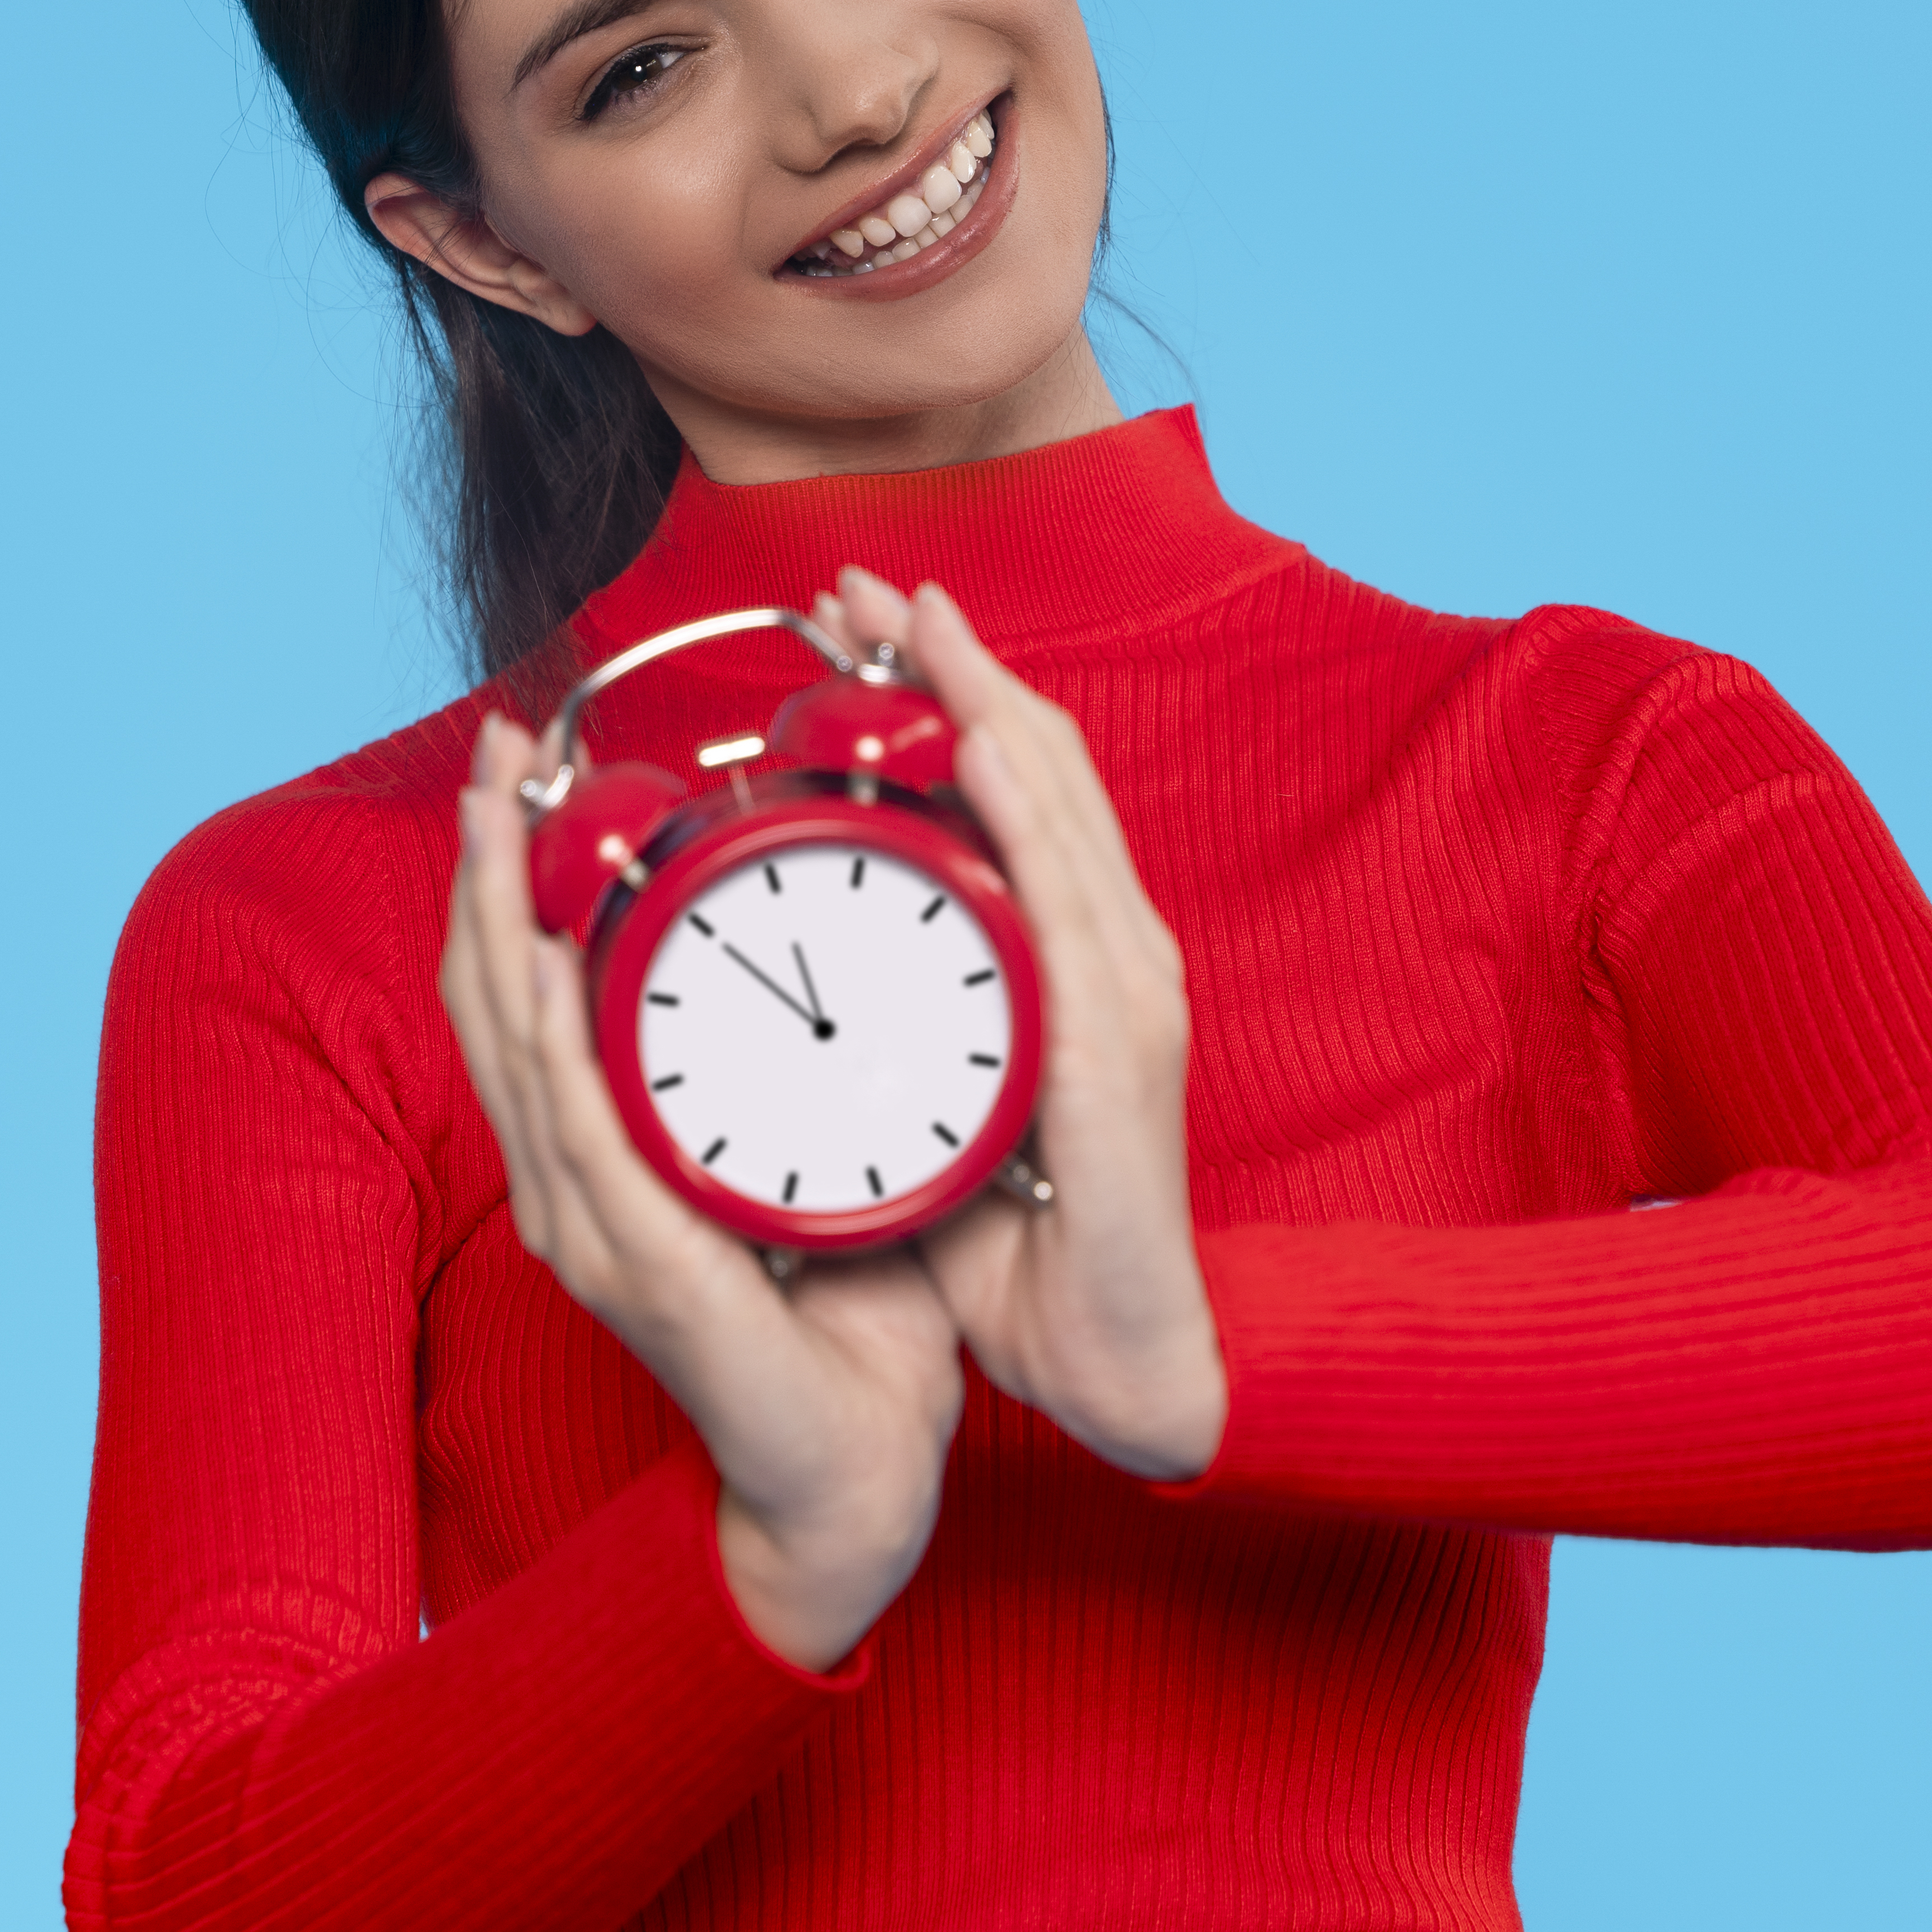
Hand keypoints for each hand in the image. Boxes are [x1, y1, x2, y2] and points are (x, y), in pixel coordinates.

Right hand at [441, 714, 967, 1667]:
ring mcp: (590, 1227)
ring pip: (513, 1047)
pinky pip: (577, 1132)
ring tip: (497, 816)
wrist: (854, 1473)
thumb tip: (820, 963)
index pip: (527, 992)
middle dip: (484, 868)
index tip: (520, 768)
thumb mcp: (801, 1159)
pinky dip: (554, 1041)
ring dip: (499, 923)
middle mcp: (571, 1183)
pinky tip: (545, 964)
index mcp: (603, 1153)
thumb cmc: (839, 1323)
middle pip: (491, 998)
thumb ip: (784, 1077)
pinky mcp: (635, 1265)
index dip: (510, 878)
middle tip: (493, 750)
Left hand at [818, 571, 1228, 1481]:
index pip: (1014, 789)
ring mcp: (1125, 987)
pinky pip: (1069, 900)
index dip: (950, 688)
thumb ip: (899, 1026)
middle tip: (865, 579)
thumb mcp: (945, 1100)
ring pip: (1056, 803)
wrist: (1116, 1352)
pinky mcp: (1115, 1043)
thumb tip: (806, 976)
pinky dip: (1024, 811)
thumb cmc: (1031, 1242)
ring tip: (909, 616)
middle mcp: (1113, 949)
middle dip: (953, 658)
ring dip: (981, 694)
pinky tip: (982, 741)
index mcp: (1074, 957)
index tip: (867, 617)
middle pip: (1036, 763)